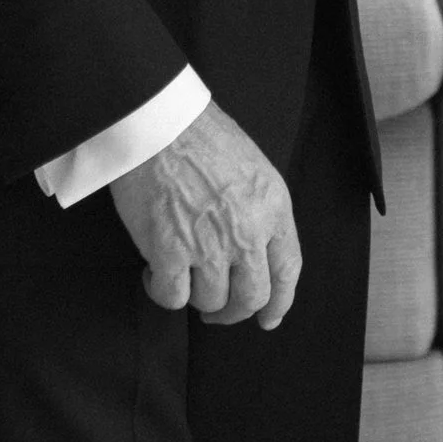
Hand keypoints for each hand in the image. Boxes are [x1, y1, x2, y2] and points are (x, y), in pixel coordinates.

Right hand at [109, 100, 301, 326]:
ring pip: (211, 301)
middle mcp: (247, 234)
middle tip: (219, 311)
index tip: (270, 317)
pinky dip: (162, 291)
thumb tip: (255, 251)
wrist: (159, 124)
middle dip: (235, 312)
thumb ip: (261, 212)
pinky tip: (155, 274)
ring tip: (181, 275)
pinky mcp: (169, 252)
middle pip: (251, 297)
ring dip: (196, 297)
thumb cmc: (201, 136)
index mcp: (273, 209)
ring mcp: (209, 247)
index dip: (280, 302)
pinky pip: (172, 297)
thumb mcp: (254, 170)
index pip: (288, 270)